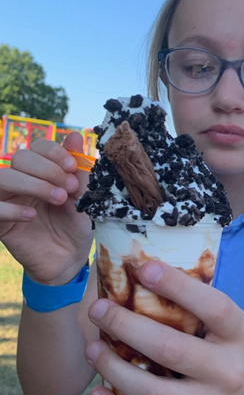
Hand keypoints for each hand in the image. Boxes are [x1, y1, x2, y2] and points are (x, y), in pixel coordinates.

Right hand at [0, 132, 92, 283]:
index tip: (73, 167)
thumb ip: (78, 169)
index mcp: (41, 171)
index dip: (54, 152)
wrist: (70, 259)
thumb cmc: (76, 225)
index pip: (37, 146)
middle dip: (48, 170)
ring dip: (33, 185)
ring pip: (3, 177)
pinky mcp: (0, 223)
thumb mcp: (84, 197)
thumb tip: (74, 135)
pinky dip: (11, 208)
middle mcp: (22, 181)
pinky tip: (31, 216)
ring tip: (57, 199)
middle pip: (20, 158)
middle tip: (68, 188)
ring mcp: (8, 200)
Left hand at [86, 261, 243, 394]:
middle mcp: (229, 373)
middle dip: (127, 327)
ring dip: (114, 371)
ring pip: (152, 394)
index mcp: (240, 336)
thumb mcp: (233, 328)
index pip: (214, 307)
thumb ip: (199, 307)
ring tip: (92, 350)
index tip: (144, 268)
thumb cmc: (236, 356)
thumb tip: (144, 273)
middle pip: (171, 350)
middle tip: (98, 311)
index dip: (178, 286)